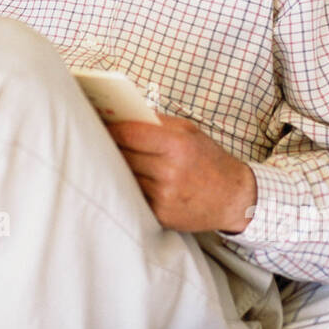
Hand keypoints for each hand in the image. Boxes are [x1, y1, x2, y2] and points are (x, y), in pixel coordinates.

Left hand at [106, 113, 256, 233]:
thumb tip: (122, 114)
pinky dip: (129, 187)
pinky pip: (134, 196)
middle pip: (123, 156)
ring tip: (107, 158)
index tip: (99, 123)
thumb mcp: (190, 132)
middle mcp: (170, 172)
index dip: (111, 128)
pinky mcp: (161, 215)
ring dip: (116, 168)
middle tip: (95, 138)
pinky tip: (127, 180)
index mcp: (178, 146)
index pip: (129, 134)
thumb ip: (157, 122)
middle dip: (109, 146)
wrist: (234, 197)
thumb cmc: (209, 160)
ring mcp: (165, 196)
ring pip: (125, 177)